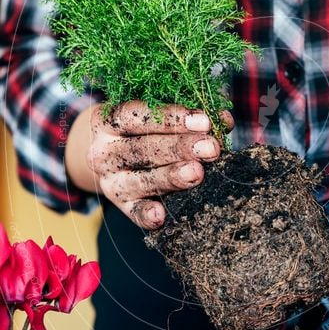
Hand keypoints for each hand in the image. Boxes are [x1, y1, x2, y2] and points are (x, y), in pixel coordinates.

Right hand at [67, 100, 232, 228]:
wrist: (105, 155)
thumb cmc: (138, 128)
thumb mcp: (151, 114)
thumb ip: (184, 115)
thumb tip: (222, 120)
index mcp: (107, 122)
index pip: (136, 115)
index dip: (171, 117)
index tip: (203, 121)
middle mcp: (105, 152)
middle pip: (142, 149)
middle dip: (180, 148)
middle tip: (210, 148)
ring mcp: (111, 181)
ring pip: (142, 180)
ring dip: (171, 177)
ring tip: (197, 173)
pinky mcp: (121, 205)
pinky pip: (133, 213)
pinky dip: (146, 215)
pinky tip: (161, 216)